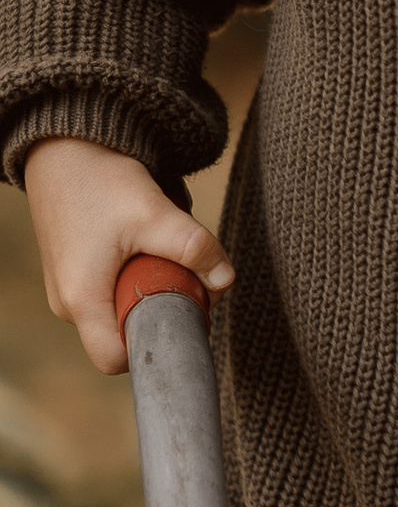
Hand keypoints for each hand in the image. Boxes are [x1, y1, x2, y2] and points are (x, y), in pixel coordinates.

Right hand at [22, 138, 230, 377]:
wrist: (61, 147)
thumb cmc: (98, 181)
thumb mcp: (153, 214)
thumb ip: (193, 248)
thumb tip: (226, 280)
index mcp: (80, 301)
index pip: (116, 359)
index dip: (154, 346)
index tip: (184, 317)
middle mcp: (67, 303)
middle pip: (124, 332)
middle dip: (160, 308)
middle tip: (180, 273)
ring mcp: (67, 288)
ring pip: (121, 306)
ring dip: (149, 284)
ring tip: (155, 247)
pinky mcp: (74, 270)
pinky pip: (111, 287)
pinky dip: (134, 270)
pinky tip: (140, 240)